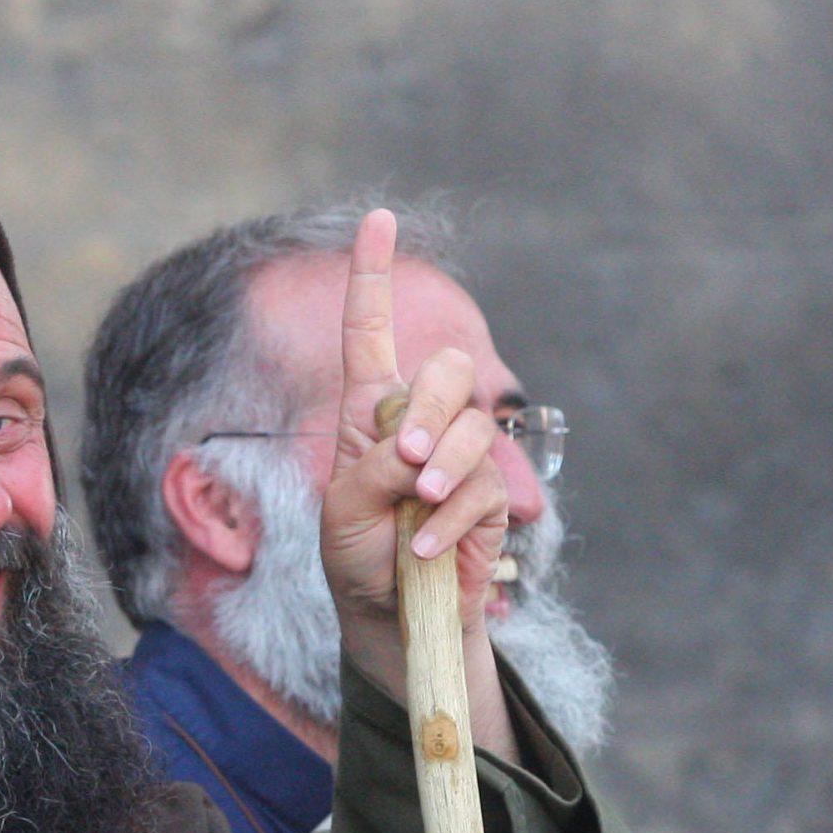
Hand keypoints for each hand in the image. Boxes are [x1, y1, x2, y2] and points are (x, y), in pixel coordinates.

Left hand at [317, 209, 511, 634]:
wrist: (387, 612)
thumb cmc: (355, 553)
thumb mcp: (343, 509)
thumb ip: (375, 470)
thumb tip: (422, 454)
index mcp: (369, 411)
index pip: (371, 334)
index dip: (371, 277)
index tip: (377, 220)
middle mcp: (419, 423)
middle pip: (446, 369)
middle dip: (429, 408)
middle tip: (406, 461)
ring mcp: (458, 457)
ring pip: (472, 427)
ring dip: (442, 467)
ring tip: (418, 507)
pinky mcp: (489, 497)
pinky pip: (482, 488)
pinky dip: (449, 520)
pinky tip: (424, 548)